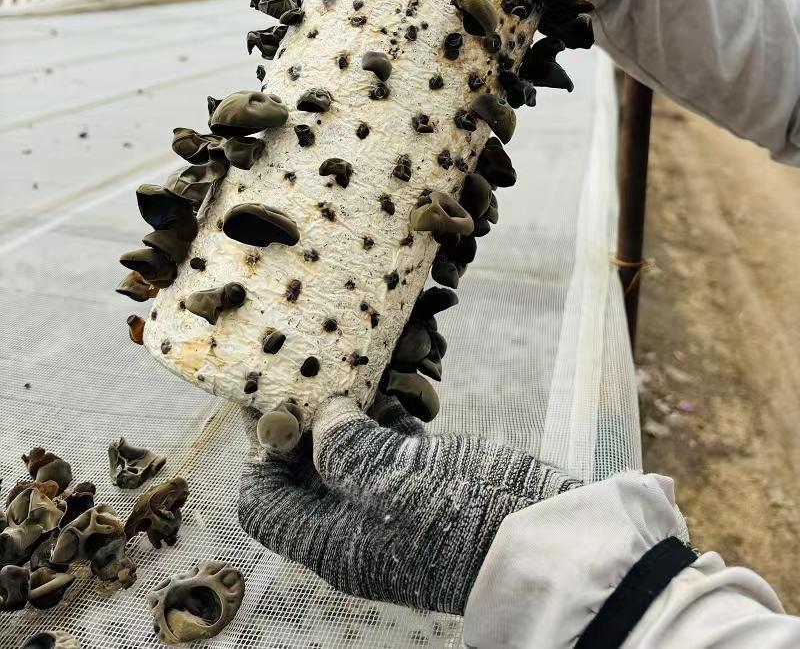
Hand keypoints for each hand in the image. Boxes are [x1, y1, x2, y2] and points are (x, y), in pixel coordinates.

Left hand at [238, 395, 579, 615]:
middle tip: (305, 362)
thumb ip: (344, 448)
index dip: (260, 454)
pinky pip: (389, 433)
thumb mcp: (389, 485)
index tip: (268, 400)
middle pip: (304, 465)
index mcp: (328, 539)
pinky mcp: (424, 470)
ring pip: (348, 441)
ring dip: (345, 401)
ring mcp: (388, 493)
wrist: (538, 535)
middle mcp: (351, 518)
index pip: (264, 502)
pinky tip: (391, 369)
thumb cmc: (457, 522)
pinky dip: (386, 402)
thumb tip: (320, 415)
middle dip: (303, 415)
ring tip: (345, 356)